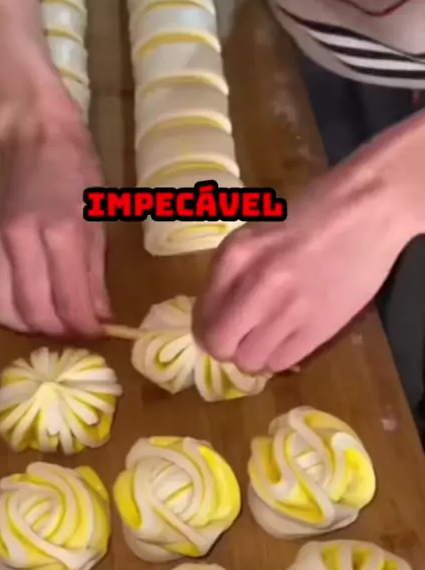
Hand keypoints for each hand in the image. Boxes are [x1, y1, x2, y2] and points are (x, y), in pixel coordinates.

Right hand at [0, 96, 109, 335]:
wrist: (34, 137)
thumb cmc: (78, 173)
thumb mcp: (99, 222)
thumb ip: (96, 274)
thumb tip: (100, 317)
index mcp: (61, 233)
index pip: (70, 302)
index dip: (86, 329)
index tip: (99, 333)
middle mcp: (24, 242)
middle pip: (36, 314)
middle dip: (60, 333)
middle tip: (78, 330)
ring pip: (5, 312)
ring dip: (31, 328)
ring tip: (53, 322)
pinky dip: (8, 312)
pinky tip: (28, 308)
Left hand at [193, 127, 419, 373]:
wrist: (368, 207)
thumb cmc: (313, 213)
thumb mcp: (256, 235)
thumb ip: (234, 274)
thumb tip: (219, 314)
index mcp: (233, 257)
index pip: (201, 318)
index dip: (209, 330)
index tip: (223, 328)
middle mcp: (254, 285)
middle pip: (219, 346)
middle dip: (227, 348)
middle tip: (243, 339)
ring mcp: (286, 309)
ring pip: (249, 361)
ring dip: (256, 355)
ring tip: (271, 337)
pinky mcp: (318, 326)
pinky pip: (282, 362)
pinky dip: (281, 357)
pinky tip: (291, 338)